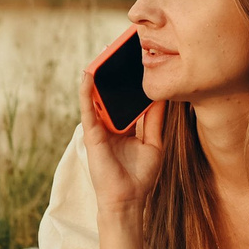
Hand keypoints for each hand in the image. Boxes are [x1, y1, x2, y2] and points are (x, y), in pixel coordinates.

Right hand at [79, 39, 166, 217]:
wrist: (128, 200)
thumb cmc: (141, 176)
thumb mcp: (154, 143)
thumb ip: (155, 120)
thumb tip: (162, 96)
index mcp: (126, 126)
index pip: (128, 98)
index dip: (133, 81)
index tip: (140, 60)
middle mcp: (111, 125)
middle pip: (112, 94)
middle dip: (116, 72)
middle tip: (122, 48)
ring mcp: (100, 128)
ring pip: (98, 96)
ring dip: (100, 74)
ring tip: (106, 52)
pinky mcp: (92, 134)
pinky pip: (87, 108)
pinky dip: (86, 90)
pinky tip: (89, 73)